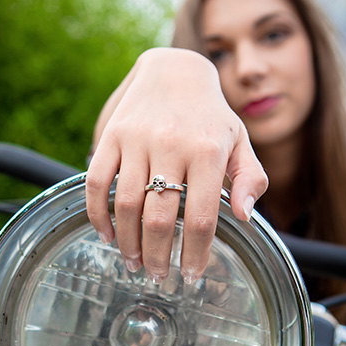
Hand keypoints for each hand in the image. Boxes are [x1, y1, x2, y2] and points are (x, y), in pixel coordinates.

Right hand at [86, 48, 267, 282]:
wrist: (173, 69)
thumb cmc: (210, 114)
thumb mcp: (240, 141)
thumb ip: (250, 177)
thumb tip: (244, 215)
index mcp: (207, 150)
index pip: (202, 216)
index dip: (195, 253)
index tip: (191, 275)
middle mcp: (170, 144)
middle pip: (160, 216)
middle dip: (158, 255)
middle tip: (158, 276)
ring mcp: (136, 140)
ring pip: (125, 204)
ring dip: (127, 241)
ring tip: (133, 262)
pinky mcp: (111, 136)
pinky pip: (96, 182)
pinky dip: (97, 213)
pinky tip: (105, 233)